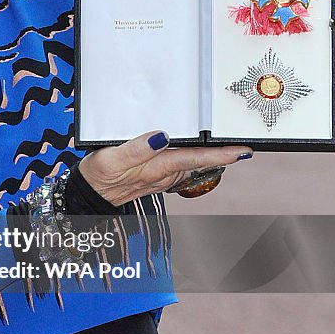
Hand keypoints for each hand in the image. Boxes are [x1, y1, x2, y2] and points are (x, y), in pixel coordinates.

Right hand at [78, 131, 251, 205]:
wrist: (89, 196)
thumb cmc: (98, 175)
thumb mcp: (110, 159)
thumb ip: (136, 149)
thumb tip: (161, 137)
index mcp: (156, 167)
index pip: (194, 158)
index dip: (220, 154)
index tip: (242, 151)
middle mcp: (164, 174)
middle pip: (200, 161)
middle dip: (223, 153)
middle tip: (246, 144)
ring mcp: (163, 177)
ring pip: (194, 163)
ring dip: (212, 155)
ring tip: (231, 145)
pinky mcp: (158, 175)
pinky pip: (183, 165)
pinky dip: (197, 157)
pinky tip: (201, 150)